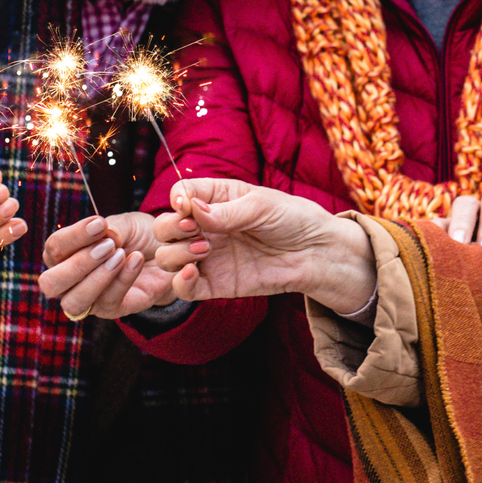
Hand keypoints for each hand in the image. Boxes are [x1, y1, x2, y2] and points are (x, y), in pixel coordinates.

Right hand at [39, 213, 176, 318]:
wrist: (169, 254)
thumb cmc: (138, 237)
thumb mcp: (126, 224)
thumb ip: (110, 229)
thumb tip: (103, 235)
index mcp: (64, 255)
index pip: (54, 249)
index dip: (74, 236)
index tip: (100, 223)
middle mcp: (69, 281)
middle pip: (51, 283)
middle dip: (78, 263)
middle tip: (108, 246)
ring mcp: (89, 299)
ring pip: (74, 301)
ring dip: (97, 277)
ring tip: (121, 255)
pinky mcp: (112, 310)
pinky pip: (109, 301)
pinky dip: (122, 279)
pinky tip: (136, 260)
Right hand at [153, 178, 375, 313]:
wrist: (317, 253)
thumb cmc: (294, 219)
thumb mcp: (262, 206)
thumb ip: (227, 210)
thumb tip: (192, 209)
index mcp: (217, 199)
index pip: (182, 194)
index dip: (178, 199)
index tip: (187, 207)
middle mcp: (207, 227)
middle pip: (164, 227)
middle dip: (170, 228)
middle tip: (193, 230)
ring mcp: (209, 256)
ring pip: (168, 257)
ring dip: (175, 253)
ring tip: (204, 250)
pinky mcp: (216, 283)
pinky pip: (185, 288)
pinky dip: (179, 283)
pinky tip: (191, 273)